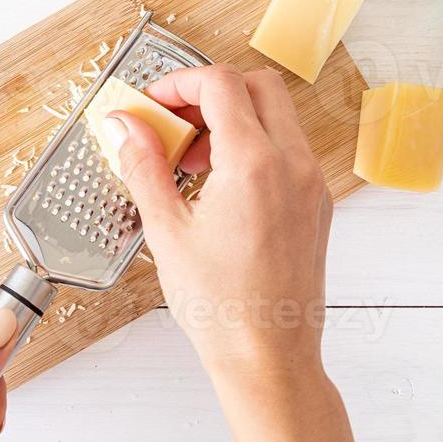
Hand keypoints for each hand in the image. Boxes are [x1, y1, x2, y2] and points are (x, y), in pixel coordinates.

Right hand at [101, 65, 331, 383]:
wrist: (270, 359)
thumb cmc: (221, 308)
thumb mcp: (167, 232)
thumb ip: (144, 167)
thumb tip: (124, 125)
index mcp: (254, 164)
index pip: (220, 84)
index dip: (179, 82)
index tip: (151, 104)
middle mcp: (294, 164)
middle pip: (258, 86)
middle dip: (210, 92)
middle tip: (172, 122)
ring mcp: (312, 183)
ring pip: (278, 116)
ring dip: (233, 119)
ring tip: (191, 161)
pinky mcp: (317, 204)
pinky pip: (289, 150)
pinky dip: (255, 146)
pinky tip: (219, 186)